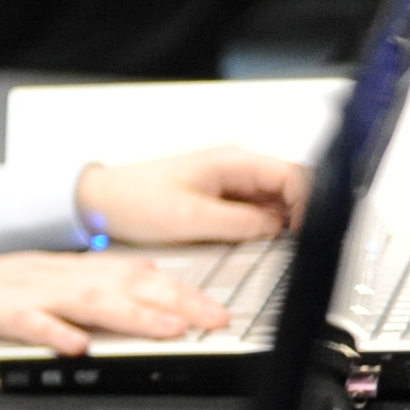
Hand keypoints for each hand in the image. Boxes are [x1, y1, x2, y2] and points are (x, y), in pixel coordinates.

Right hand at [0, 249, 227, 357]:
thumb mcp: (42, 291)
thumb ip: (87, 295)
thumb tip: (140, 300)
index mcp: (67, 271)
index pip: (135, 273)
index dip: (181, 290)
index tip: (217, 310)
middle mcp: (52, 276)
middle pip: (123, 282)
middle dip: (175, 301)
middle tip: (215, 320)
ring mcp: (22, 292)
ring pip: (86, 299)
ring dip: (132, 314)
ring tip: (170, 330)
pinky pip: (26, 322)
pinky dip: (53, 332)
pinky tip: (76, 345)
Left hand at [74, 146, 305, 244]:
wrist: (99, 203)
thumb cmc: (135, 201)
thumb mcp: (191, 218)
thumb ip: (240, 223)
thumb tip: (276, 228)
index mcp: (233, 161)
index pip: (293, 175)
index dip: (310, 203)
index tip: (307, 232)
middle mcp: (235, 168)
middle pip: (289, 187)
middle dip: (300, 214)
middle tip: (298, 245)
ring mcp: (228, 183)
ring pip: (274, 201)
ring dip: (282, 223)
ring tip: (278, 248)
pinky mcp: (218, 199)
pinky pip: (253, 211)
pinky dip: (262, 227)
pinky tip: (257, 243)